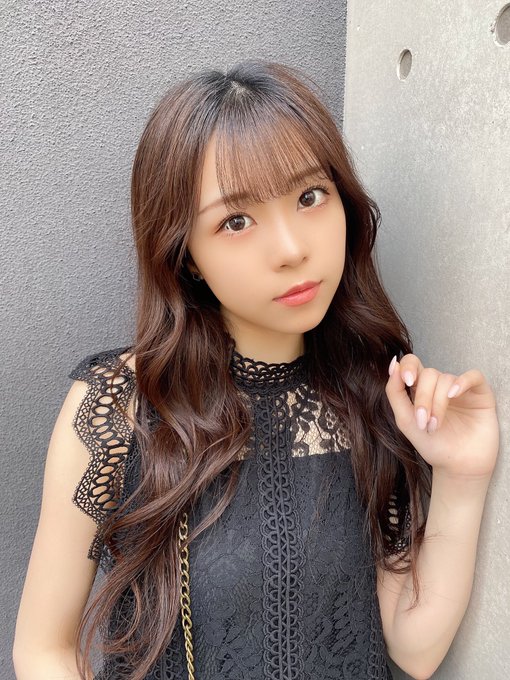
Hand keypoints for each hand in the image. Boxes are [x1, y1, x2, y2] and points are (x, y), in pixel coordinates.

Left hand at [385, 354, 498, 478]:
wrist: (458, 466)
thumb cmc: (432, 445)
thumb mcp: (406, 420)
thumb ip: (395, 392)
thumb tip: (393, 364)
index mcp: (420, 389)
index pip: (412, 364)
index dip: (407, 367)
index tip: (406, 380)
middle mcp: (440, 386)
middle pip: (428, 373)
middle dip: (422, 396)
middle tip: (422, 421)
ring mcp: (460, 389)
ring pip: (446, 379)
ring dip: (438, 402)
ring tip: (435, 425)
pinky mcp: (480, 393)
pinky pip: (474, 376)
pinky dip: (462, 382)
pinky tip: (454, 395)